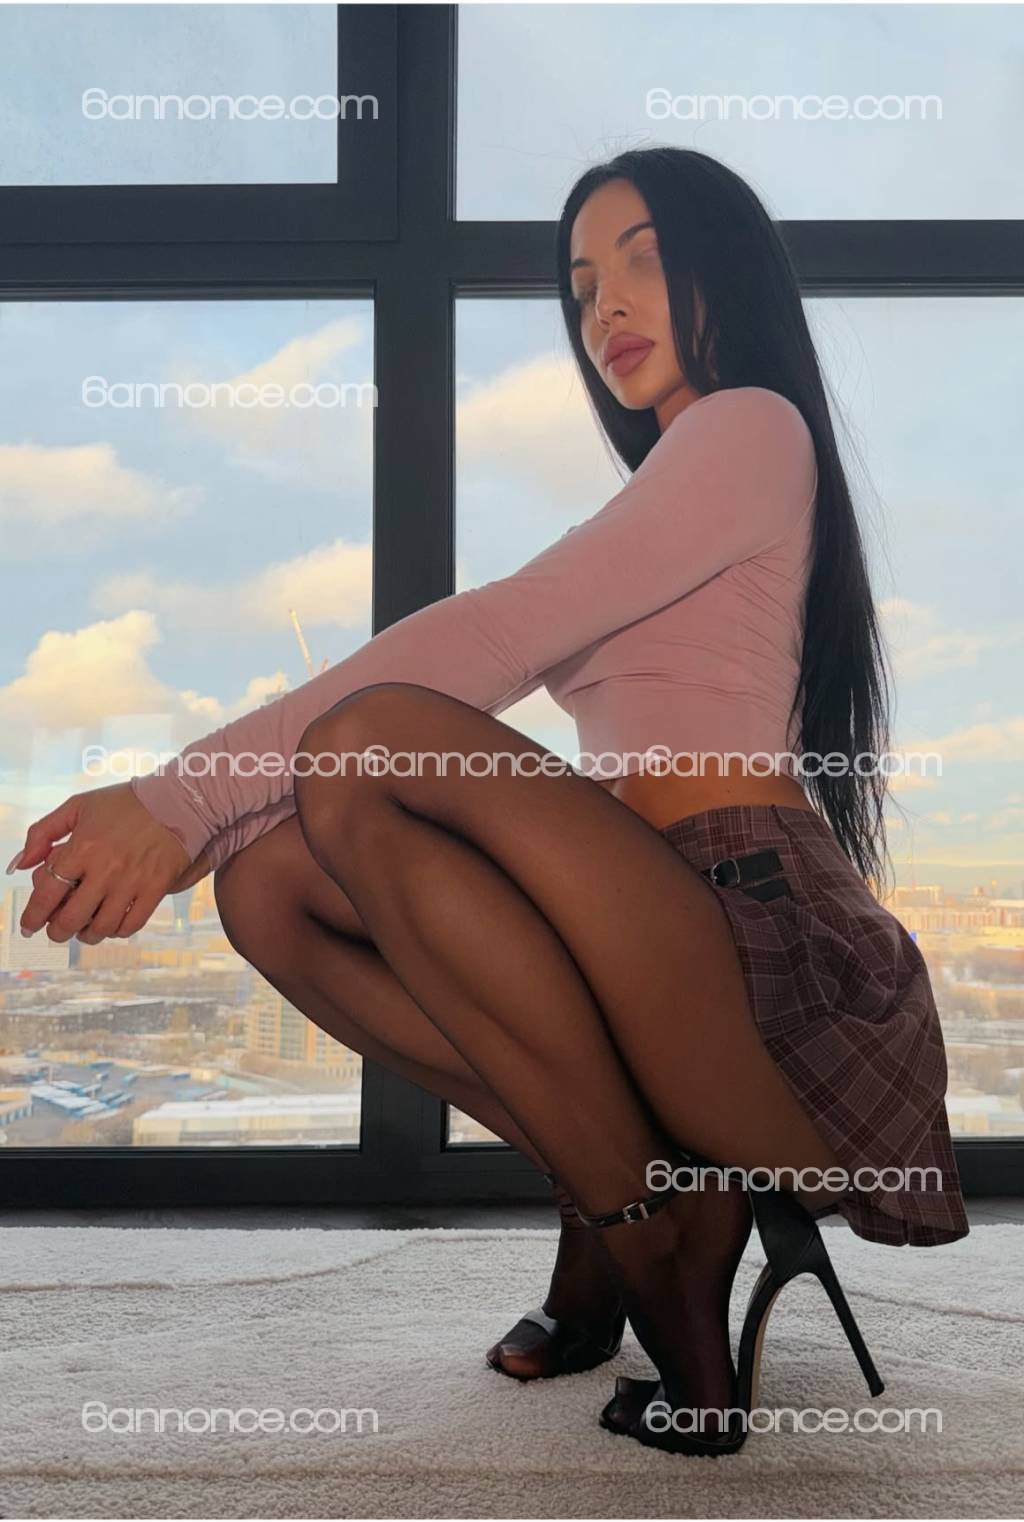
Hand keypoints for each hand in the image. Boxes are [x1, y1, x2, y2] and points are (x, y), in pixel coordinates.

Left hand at [10, 782, 194, 944]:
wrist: (178, 800)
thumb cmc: (124, 803)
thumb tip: (21, 864)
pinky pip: (131, 924)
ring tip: (84, 931)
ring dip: (87, 935)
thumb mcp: (77, 806)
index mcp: (82, 847)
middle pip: (71, 917)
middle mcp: (105, 869)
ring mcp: (132, 881)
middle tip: (56, 931)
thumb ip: (42, 832)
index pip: (47, 892)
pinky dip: (117, 931)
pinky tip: (112, 925)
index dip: (33, 915)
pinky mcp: (155, 889)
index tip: (30, 925)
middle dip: (57, 931)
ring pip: (101, 927)